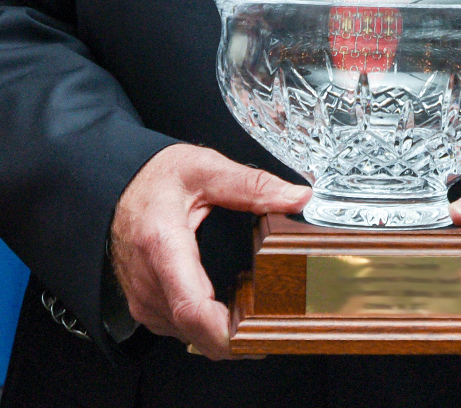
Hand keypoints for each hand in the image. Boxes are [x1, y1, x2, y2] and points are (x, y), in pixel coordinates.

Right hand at [110, 144, 310, 359]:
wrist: (118, 184)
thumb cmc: (155, 178)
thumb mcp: (206, 169)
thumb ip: (254, 185)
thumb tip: (296, 197)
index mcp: (164, 246)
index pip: (193, 309)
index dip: (228, 334)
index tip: (259, 335)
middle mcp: (149, 281)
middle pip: (197, 331)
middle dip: (238, 338)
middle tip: (276, 325)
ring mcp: (144, 298)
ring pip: (190, 336)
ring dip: (224, 334)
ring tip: (256, 313)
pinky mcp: (146, 305)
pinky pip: (181, 329)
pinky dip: (208, 327)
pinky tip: (229, 309)